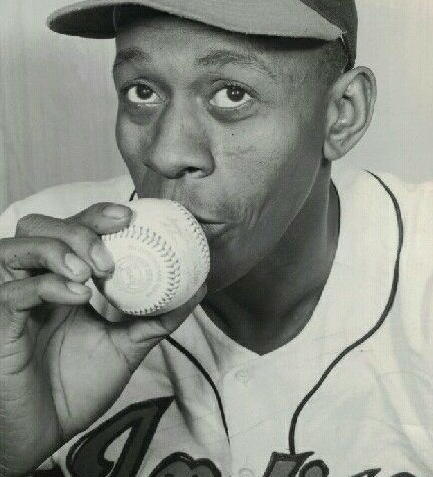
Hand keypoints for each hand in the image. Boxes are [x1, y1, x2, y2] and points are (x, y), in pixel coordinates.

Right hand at [0, 203, 205, 476]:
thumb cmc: (77, 386)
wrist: (46, 433)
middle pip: (39, 226)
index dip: (95, 214)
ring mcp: (11, 300)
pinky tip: (77, 296)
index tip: (129, 215)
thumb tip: (199, 287)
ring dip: (58, 249)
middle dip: (77, 227)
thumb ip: (157, 316)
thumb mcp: (126, 345)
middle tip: (110, 253)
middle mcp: (31, 281)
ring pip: (16, 248)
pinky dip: (46, 285)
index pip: (69, 228)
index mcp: (60, 279)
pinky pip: (12, 292)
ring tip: (92, 271)